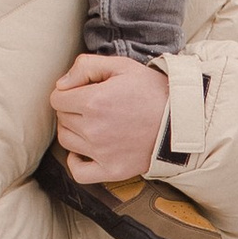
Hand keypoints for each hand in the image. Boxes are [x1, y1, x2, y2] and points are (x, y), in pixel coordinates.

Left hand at [49, 51, 169, 184]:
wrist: (180, 120)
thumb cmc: (152, 91)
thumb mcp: (121, 66)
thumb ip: (85, 67)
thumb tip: (61, 85)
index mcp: (93, 101)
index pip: (57, 99)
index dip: (67, 92)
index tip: (83, 92)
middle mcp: (93, 129)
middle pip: (62, 119)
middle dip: (72, 110)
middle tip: (93, 106)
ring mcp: (101, 153)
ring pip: (66, 141)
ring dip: (73, 131)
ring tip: (92, 124)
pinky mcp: (111, 170)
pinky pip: (78, 172)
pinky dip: (75, 161)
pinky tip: (85, 151)